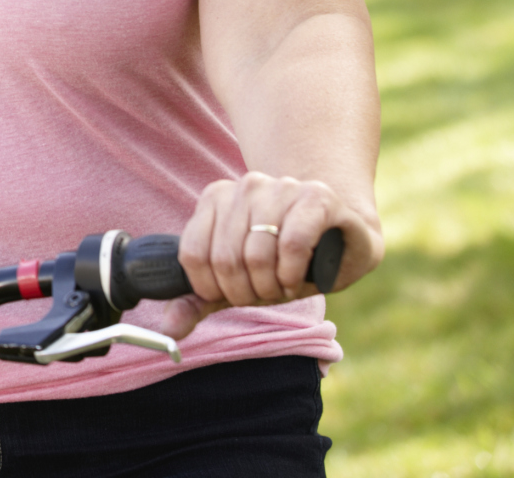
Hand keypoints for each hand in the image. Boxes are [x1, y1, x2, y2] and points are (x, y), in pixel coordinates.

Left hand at [157, 172, 383, 339]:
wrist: (344, 238)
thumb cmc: (285, 260)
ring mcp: (280, 187)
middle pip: (225, 259)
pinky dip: (293, 273)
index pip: (193, 255)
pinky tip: (299, 278)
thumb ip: (200, 301)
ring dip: (273, 286)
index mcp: (215, 198)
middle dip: (246, 293)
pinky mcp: (317, 196)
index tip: (234, 294)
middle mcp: (245, 187)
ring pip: (257, 254)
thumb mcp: (238, 282)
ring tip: (285, 284)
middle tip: (266, 292)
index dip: (214, 289)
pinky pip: (293, 244)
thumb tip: (169, 327)